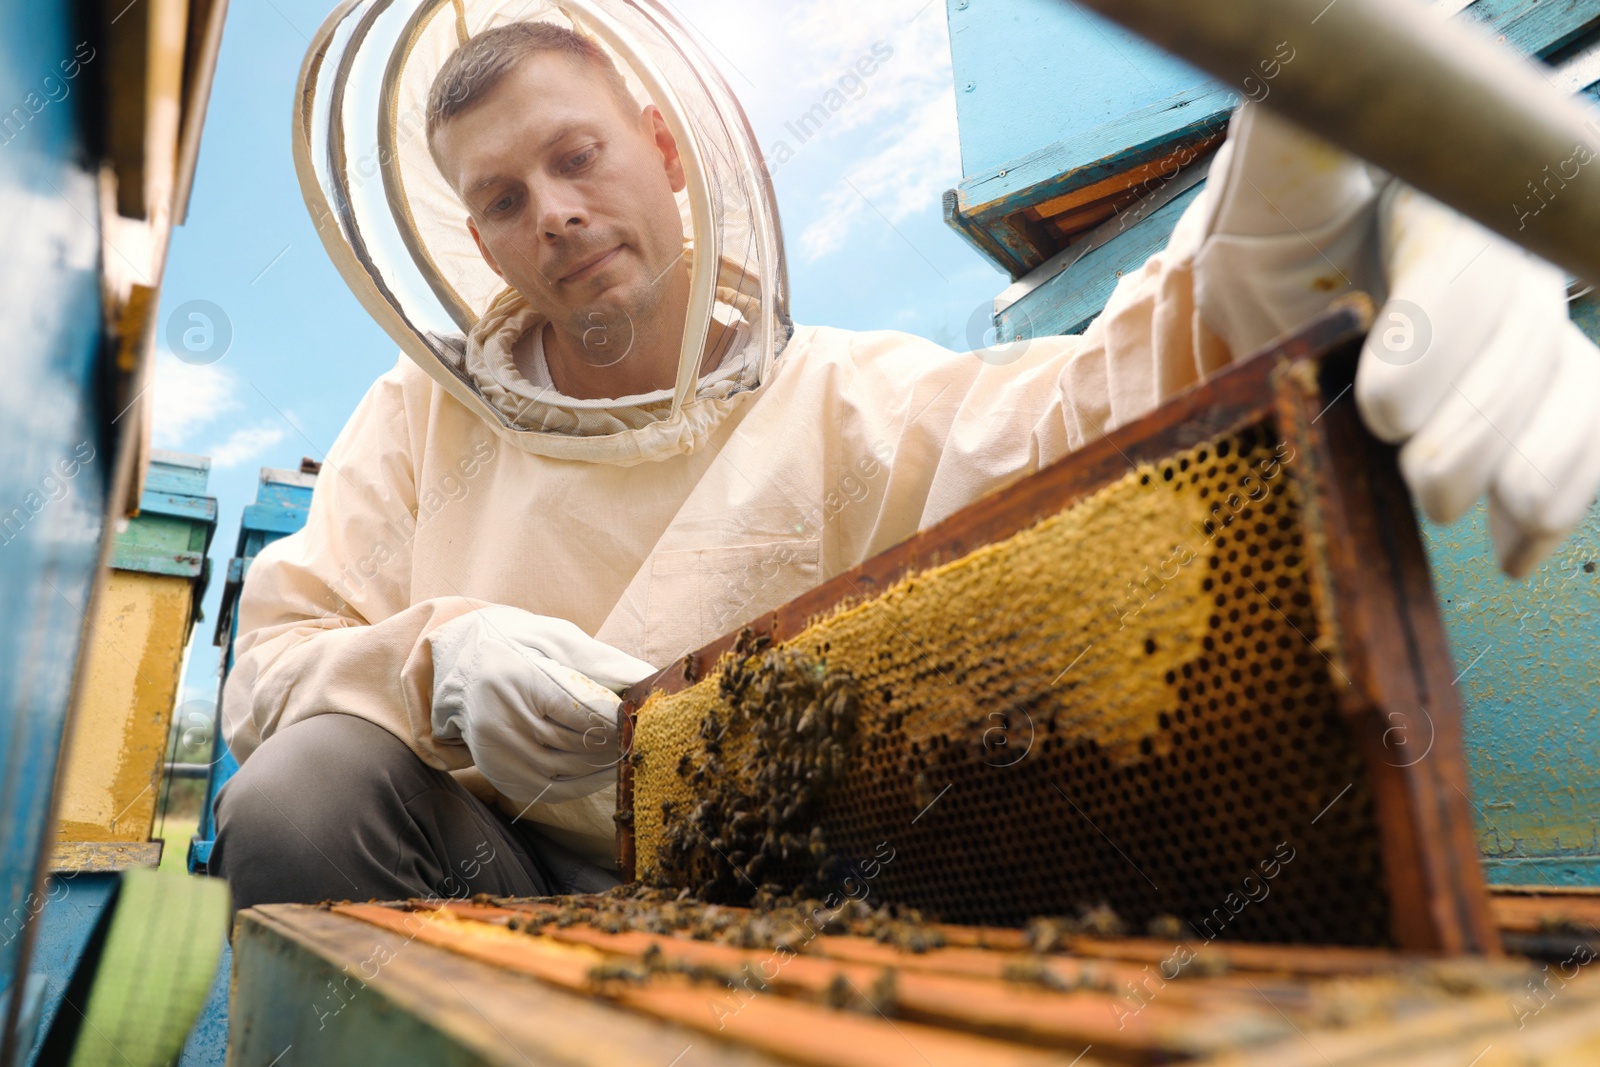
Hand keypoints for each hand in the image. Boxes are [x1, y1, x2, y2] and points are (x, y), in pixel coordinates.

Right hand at [428, 606, 655, 804]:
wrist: (466, 674)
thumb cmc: (522, 650)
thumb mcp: (556, 640)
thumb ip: (601, 659)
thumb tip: (645, 676)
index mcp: (516, 678)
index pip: (578, 709)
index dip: (615, 718)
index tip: (640, 715)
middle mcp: (500, 719)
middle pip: (575, 742)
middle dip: (616, 741)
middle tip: (644, 735)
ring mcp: (498, 754)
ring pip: (568, 769)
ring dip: (606, 764)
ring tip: (630, 750)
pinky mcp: (501, 777)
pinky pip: (555, 791)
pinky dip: (587, 783)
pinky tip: (607, 769)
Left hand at [1190, 102, 1599, 577]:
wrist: (1304, 264)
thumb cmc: (1286, 215)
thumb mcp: (1274, 175)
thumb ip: (1298, 139)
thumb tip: (1310, 79)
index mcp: (1447, 195)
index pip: (1463, 262)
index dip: (1439, 338)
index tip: (1386, 407)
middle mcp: (1508, 254)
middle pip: (1521, 341)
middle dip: (1474, 422)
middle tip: (1418, 476)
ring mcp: (1532, 321)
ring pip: (1565, 389)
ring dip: (1534, 465)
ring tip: (1482, 519)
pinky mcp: (1539, 384)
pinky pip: (1583, 432)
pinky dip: (1559, 494)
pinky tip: (1520, 549)